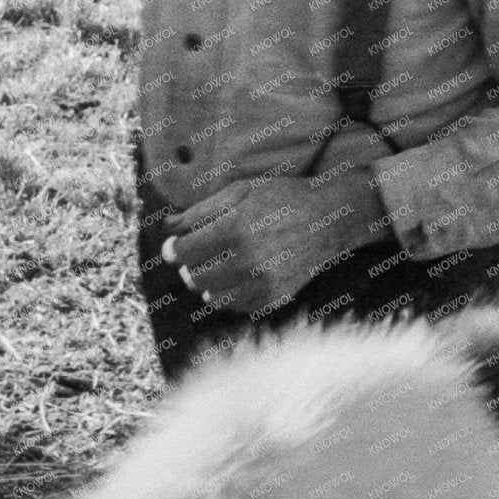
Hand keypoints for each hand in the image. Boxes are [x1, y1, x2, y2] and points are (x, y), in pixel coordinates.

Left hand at [163, 169, 394, 316]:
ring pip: (212, 297)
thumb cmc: (283, 198)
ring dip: (209, 282)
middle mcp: (247, 261)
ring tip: (219, 265)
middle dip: (191, 265)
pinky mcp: (275, 298)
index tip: (174, 247)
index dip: (173, 249)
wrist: (332, 219)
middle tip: (201, 253)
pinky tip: (239, 277)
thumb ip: (201, 210)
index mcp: (235, 230)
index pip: (183, 252)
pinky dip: (230, 295)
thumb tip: (167, 226)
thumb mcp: (241, 191)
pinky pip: (236, 307)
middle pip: (194, 277)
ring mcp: (262, 283)